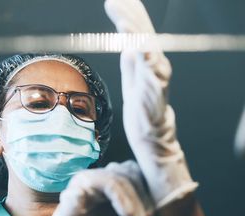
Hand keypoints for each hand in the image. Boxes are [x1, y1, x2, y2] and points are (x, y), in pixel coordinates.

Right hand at [9, 161, 149, 215]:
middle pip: (127, 172)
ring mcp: (84, 181)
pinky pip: (102, 186)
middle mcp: (94, 174)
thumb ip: (136, 200)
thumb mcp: (122, 213)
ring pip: (117, 179)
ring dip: (133, 202)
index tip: (154, 212)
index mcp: (106, 177)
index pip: (132, 170)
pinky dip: (121, 201)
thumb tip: (162, 193)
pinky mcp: (76, 191)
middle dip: (142, 195)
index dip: (147, 188)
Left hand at [104, 0, 197, 207]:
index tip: (114, 0)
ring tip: (127, 23)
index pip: (136, 38)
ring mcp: (156, 90)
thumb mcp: (133, 84)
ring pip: (151, 59)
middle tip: (118, 1)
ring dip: (139, 39)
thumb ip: (132, 62)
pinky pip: (155, 85)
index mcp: (143, 69)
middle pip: (144, 42)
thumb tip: (127, 42)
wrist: (154, 145)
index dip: (128, 17)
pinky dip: (151, 69)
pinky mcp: (156, 107)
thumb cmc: (143, 115)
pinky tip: (143, 54)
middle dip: (132, 19)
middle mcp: (152, 75)